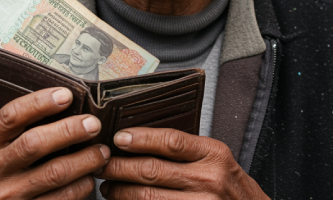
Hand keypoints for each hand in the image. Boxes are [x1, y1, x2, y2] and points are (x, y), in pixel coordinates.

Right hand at [0, 87, 110, 199]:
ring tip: (102, 151)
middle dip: (69, 130)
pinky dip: (82, 184)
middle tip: (93, 123)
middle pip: (34, 143)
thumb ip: (23, 125)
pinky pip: (62, 197)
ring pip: (54, 172)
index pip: (11, 116)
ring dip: (85, 159)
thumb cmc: (6, 165)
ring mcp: (7, 195)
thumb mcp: (1, 143)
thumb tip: (66, 100)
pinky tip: (90, 176)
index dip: (40, 102)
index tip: (67, 95)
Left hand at [97, 128, 267, 199]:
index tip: (118, 138)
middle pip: (152, 170)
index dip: (140, 138)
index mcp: (214, 155)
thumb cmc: (231, 189)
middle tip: (101, 163)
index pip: (170, 141)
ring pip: (147, 197)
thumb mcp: (217, 161)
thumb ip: (187, 151)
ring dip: (120, 191)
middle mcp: (209, 180)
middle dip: (119, 167)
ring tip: (107, 187)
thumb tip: (140, 140)